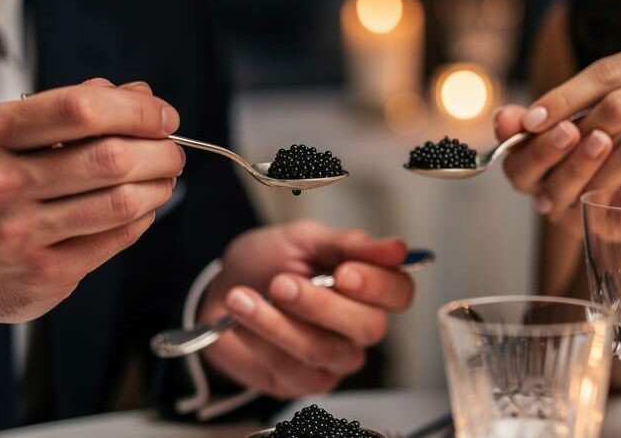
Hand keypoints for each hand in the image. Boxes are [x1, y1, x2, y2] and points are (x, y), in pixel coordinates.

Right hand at [0, 79, 185, 365]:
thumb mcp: (4, 137)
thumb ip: (70, 110)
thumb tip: (140, 94)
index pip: (80, 109)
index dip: (136, 110)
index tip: (162, 115)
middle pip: (109, 158)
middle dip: (159, 150)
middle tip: (173, 150)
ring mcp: (20, 234)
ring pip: (120, 203)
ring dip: (159, 186)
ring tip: (165, 177)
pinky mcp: (43, 274)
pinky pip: (115, 240)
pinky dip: (141, 219)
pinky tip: (142, 208)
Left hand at [199, 221, 413, 398]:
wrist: (220, 290)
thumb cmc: (266, 264)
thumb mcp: (304, 239)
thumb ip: (349, 244)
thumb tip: (398, 249)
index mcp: (367, 286)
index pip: (399, 292)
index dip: (378, 285)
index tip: (345, 271)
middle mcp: (358, 325)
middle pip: (369, 327)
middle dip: (321, 305)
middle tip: (280, 283)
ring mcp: (335, 357)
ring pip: (325, 350)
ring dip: (278, 323)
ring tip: (243, 298)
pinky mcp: (305, 382)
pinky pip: (292, 369)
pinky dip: (261, 340)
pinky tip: (240, 320)